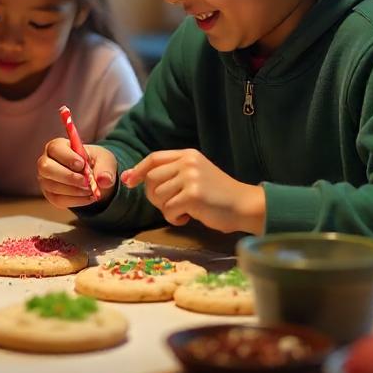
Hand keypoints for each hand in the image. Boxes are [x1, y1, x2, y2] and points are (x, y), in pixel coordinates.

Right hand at [37, 137, 117, 209]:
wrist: (93, 176)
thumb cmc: (95, 162)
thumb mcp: (104, 160)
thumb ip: (106, 168)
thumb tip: (104, 180)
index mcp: (57, 146)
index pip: (55, 148)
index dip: (67, 157)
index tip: (82, 164)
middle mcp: (47, 161)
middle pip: (46, 168)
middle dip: (67, 176)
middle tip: (86, 181)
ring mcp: (46, 179)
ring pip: (53, 186)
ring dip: (74, 190)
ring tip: (91, 190)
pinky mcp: (50, 195)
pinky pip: (58, 200)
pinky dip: (76, 200)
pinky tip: (88, 197)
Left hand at [120, 149, 265, 233]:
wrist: (245, 206)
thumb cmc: (218, 196)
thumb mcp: (195, 174)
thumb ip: (170, 173)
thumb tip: (131, 178)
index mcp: (188, 155)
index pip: (154, 158)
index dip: (138, 170)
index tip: (128, 181)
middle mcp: (188, 162)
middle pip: (151, 179)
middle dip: (154, 196)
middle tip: (171, 205)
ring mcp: (190, 177)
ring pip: (157, 196)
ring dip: (166, 209)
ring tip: (184, 210)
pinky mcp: (193, 195)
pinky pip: (168, 209)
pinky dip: (174, 218)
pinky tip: (189, 217)